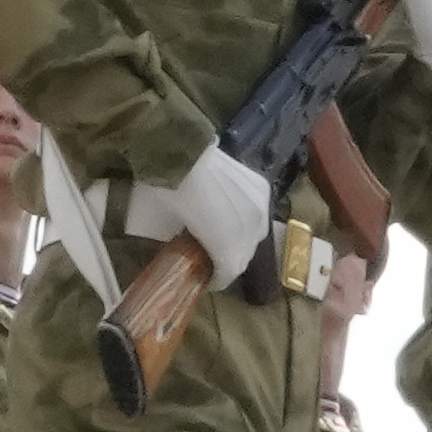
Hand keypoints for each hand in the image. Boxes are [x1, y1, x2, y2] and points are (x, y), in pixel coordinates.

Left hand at [133, 148, 277, 285]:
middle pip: (245, 255)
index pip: (230, 272)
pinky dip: (248, 217)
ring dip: (241, 239)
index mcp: (227, 246)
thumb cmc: (171, 191)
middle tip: (214, 257)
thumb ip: (186, 245)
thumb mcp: (169, 225)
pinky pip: (258, 212)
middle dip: (230, 260)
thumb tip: (186, 249)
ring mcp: (260, 208)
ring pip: (255, 233)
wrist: (183, 152)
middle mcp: (251, 230)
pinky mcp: (261, 188)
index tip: (208, 279)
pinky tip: (235, 214)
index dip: (219, 279)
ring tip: (225, 235)